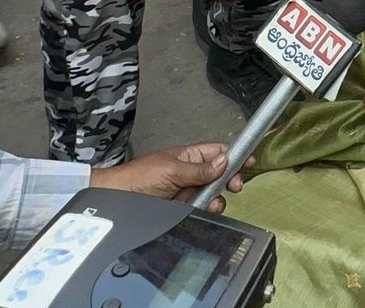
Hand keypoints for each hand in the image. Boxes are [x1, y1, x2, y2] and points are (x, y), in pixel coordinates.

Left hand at [90, 143, 251, 213]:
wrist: (115, 203)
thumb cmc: (138, 179)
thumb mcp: (170, 170)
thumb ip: (198, 169)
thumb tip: (225, 160)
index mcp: (188, 156)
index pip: (217, 152)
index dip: (234, 154)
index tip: (250, 160)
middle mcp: (190, 174)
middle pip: (220, 174)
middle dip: (230, 178)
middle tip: (236, 185)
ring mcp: (187, 193)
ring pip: (213, 194)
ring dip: (219, 197)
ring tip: (215, 202)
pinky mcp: (182, 211)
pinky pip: (202, 209)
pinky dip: (209, 210)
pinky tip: (208, 210)